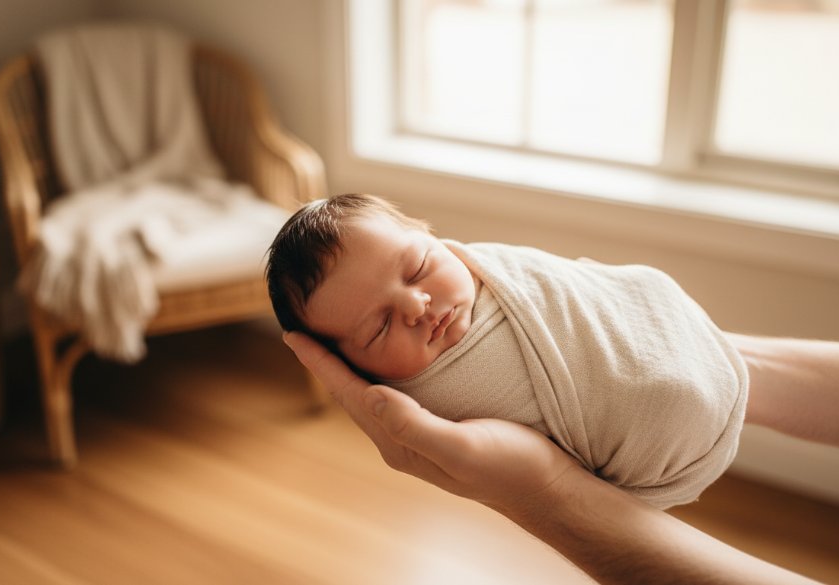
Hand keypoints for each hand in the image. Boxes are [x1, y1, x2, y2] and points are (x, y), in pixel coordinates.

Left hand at [283, 331, 579, 508]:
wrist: (544, 487)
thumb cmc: (510, 466)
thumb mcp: (463, 447)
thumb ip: (414, 425)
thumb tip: (370, 395)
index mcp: (399, 442)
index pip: (350, 394)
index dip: (320, 364)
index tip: (293, 333)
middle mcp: (401, 438)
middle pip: (352, 392)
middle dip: (326, 361)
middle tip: (303, 327)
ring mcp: (418, 433)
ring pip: (371, 392)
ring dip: (349, 365)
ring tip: (330, 337)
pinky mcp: (438, 425)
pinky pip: (396, 392)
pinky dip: (379, 369)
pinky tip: (384, 357)